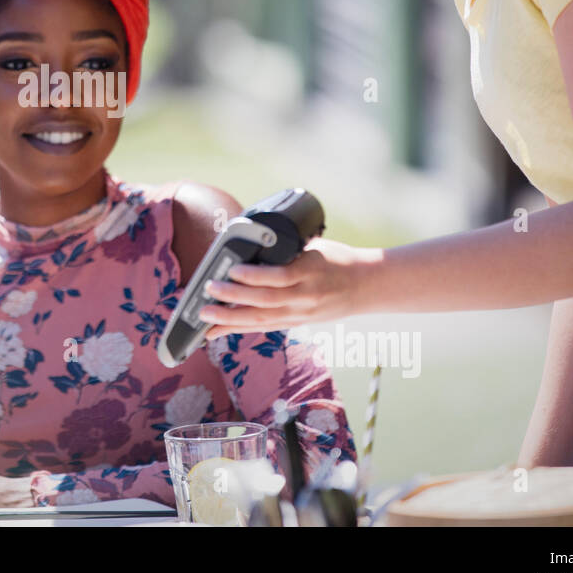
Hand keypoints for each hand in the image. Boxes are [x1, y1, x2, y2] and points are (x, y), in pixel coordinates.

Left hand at [200, 237, 382, 337]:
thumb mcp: (314, 247)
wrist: (367, 286)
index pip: (280, 276)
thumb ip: (286, 249)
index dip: (255, 276)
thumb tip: (251, 242)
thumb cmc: (338, 260)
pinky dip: (238, 329)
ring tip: (205, 315)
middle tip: (209, 289)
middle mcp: (305, 296)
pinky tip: (217, 331)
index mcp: (310, 271)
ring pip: (261, 319)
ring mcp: (300, 312)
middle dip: (233, 297)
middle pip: (265, 300)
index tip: (233, 269)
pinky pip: (264, 327)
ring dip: (230, 318)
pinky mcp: (297, 322)